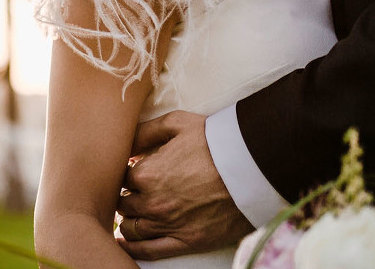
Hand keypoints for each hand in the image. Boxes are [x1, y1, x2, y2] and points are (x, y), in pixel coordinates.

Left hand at [116, 111, 252, 260]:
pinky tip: (124, 243)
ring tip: (132, 214)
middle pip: (124, 204)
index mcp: (146, 174)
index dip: (125, 174)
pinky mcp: (187, 241)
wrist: (254, 169)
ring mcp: (169, 224)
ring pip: (132, 228)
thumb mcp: (176, 123)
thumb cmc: (215, 142)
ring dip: (128, 220)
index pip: (120, 178)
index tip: (131, 173)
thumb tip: (126, 145)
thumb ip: (145, 132)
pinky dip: (133, 248)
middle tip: (133, 192)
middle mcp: (153, 203)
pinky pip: (150, 251)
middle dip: (126, 197)